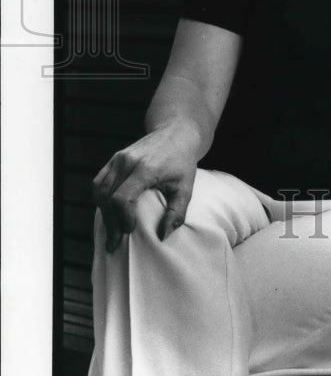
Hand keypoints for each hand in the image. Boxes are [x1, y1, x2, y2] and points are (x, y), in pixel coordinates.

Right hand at [92, 120, 199, 252]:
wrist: (177, 132)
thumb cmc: (183, 161)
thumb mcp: (186, 187)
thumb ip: (176, 212)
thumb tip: (163, 236)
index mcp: (145, 168)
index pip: (121, 198)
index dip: (121, 218)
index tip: (130, 230)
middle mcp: (127, 161)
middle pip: (108, 197)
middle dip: (110, 222)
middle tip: (115, 242)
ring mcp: (118, 158)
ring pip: (100, 191)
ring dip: (103, 213)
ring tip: (112, 230)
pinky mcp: (115, 158)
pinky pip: (99, 182)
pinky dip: (101, 199)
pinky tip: (109, 212)